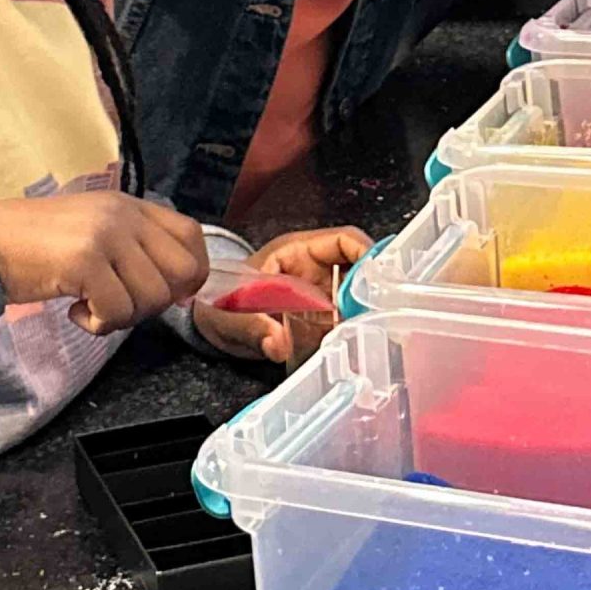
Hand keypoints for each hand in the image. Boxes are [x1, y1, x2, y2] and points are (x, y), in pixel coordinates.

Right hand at [0, 192, 209, 333]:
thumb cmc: (35, 246)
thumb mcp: (93, 231)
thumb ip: (134, 247)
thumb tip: (179, 289)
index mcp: (128, 205)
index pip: (191, 235)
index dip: (189, 273)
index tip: (164, 294)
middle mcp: (122, 214)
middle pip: (182, 272)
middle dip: (158, 302)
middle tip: (122, 304)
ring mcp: (104, 235)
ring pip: (152, 298)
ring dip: (123, 317)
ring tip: (91, 306)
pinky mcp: (83, 261)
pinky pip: (117, 312)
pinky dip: (99, 324)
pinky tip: (76, 312)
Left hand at [193, 224, 369, 366]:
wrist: (209, 322)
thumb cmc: (218, 304)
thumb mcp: (230, 316)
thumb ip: (253, 328)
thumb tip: (278, 344)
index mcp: (296, 253)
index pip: (343, 241)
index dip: (366, 254)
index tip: (379, 280)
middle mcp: (314, 270)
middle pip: (359, 269)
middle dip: (373, 291)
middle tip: (382, 316)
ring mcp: (319, 294)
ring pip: (356, 297)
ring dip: (365, 314)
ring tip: (373, 335)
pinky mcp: (319, 318)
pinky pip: (345, 321)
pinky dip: (353, 333)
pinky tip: (356, 349)